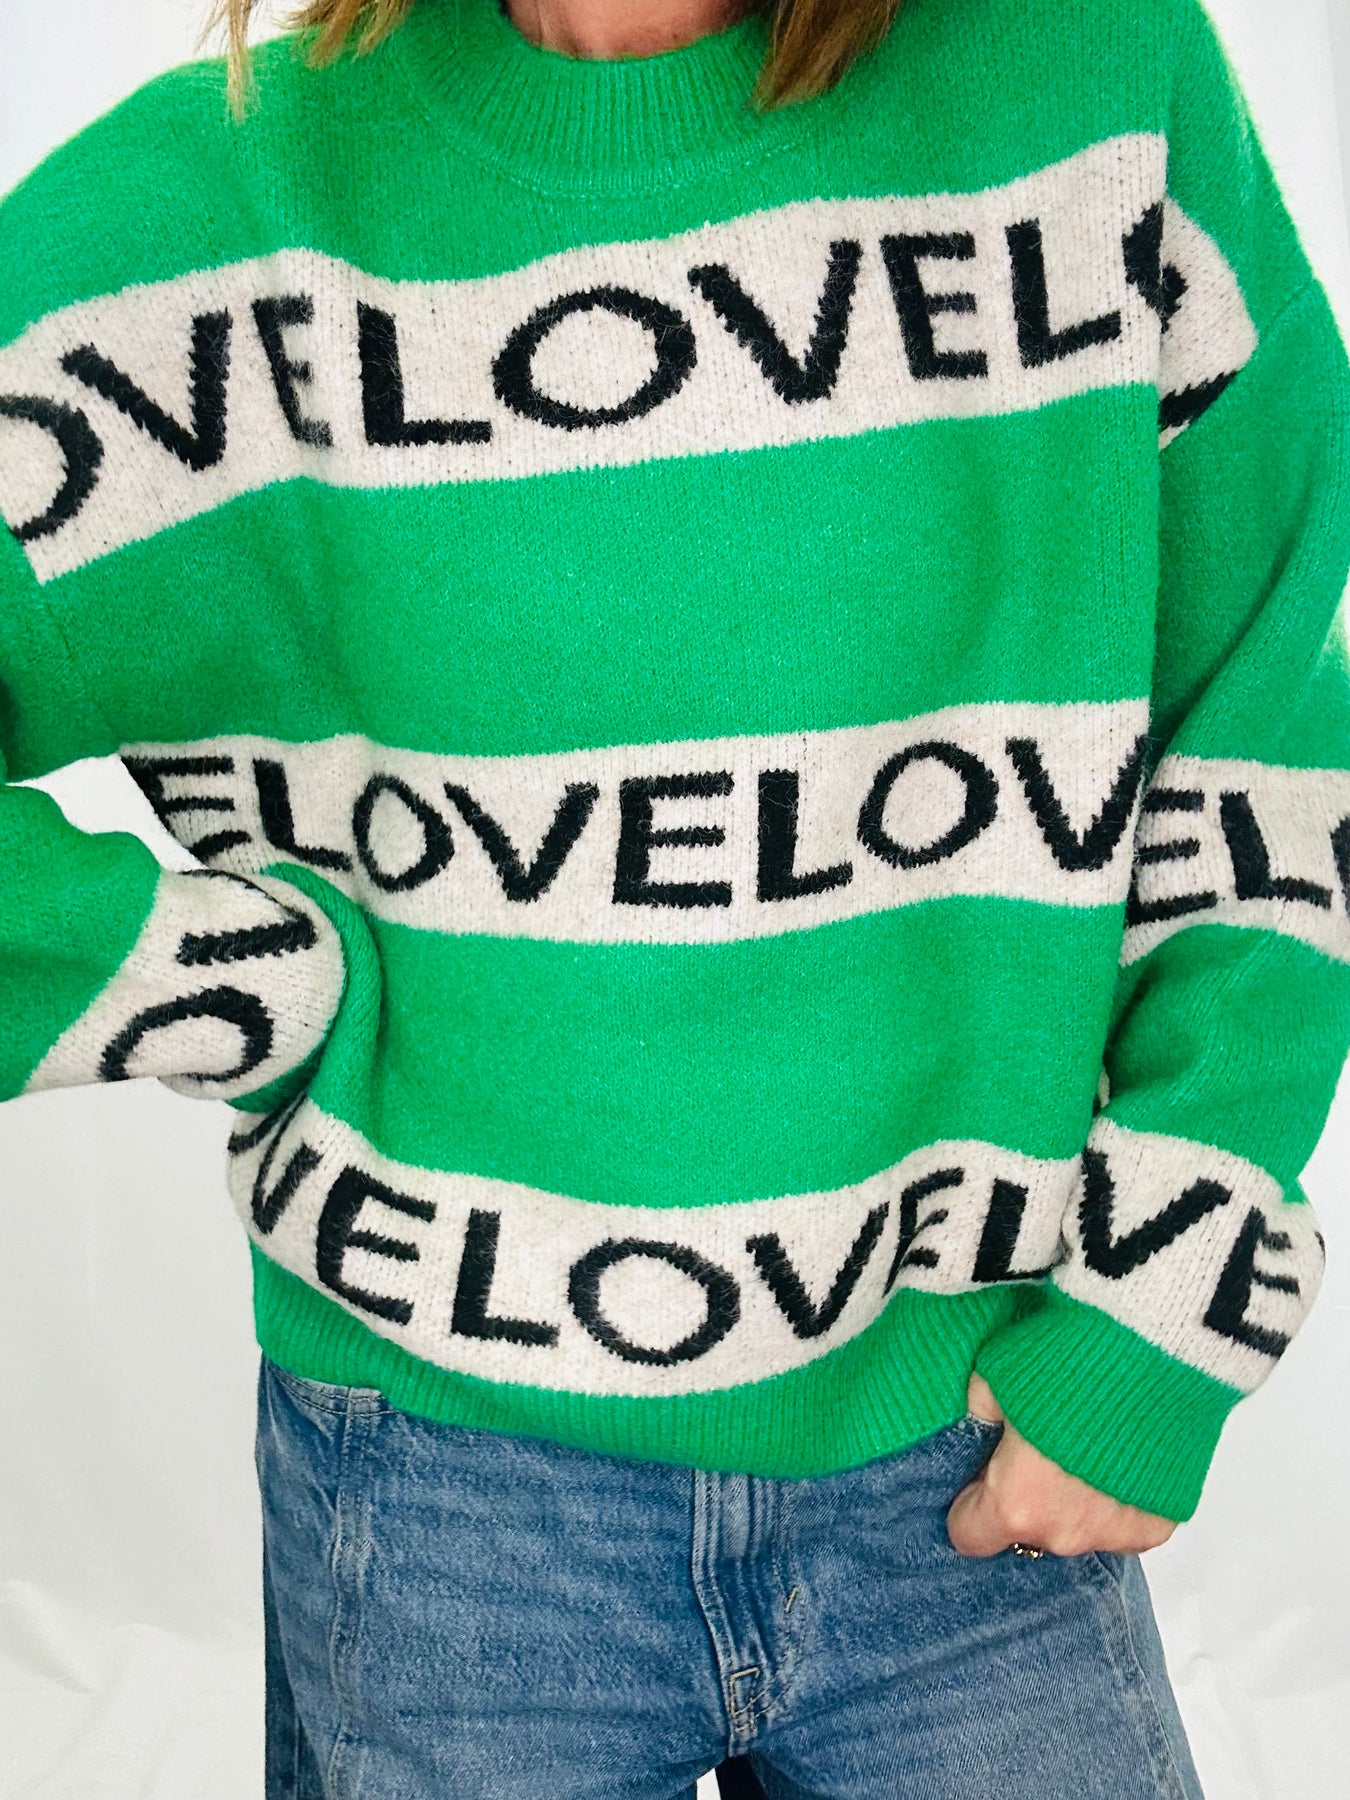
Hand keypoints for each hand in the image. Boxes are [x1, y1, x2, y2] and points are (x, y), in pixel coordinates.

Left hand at [946, 1374, 1177, 1557]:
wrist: (1151, 1350)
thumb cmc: (1065, 1362)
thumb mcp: (992, 1374)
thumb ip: (977, 1414)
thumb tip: (977, 1429)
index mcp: (1015, 1506)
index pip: (969, 1536)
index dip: (969, 1502)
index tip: (981, 1472)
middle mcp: (1066, 1533)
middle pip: (1028, 1531)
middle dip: (1024, 1496)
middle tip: (1038, 1445)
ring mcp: (1116, 1534)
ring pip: (1075, 1526)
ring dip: (1072, 1498)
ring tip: (1083, 1443)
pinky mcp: (1158, 1524)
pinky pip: (1122, 1522)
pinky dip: (1116, 1496)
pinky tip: (1119, 1454)